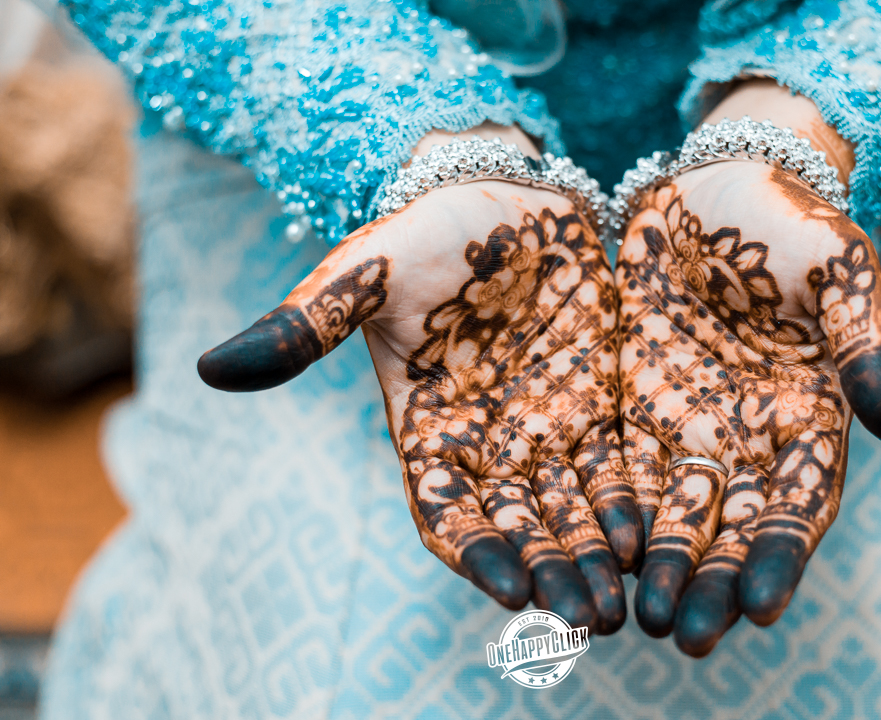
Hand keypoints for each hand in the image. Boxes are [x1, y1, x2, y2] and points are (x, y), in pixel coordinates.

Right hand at [198, 167, 642, 633]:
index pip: (448, 514)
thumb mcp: (363, 275)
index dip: (478, 555)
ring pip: (570, 513)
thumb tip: (210, 369)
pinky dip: (630, 505)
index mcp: (426, 432)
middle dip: (551, 574)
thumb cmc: (424, 235)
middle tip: (587, 619)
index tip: (513, 590)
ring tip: (625, 601)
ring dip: (594, 559)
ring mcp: (543, 429)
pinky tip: (654, 537)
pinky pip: (614, 468)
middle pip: (519, 530)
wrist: (498, 192)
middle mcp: (486, 446)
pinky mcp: (594, 405)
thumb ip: (304, 327)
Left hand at [617, 159, 880, 654]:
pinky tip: (596, 555)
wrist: (715, 184)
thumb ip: (869, 355)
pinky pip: (620, 471)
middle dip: (710, 582)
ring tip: (636, 618)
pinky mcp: (634, 405)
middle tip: (687, 639)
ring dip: (658, 568)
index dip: (779, 556)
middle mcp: (748, 437)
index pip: (796, 505)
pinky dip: (612, 515)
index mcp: (809, 418)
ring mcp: (688, 426)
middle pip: (730, 527)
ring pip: (673, 513)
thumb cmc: (792, 222)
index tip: (759, 605)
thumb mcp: (841, 277)